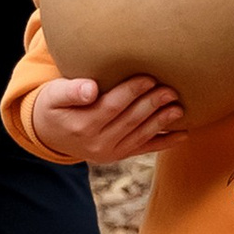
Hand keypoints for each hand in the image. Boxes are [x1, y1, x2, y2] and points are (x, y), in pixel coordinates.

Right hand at [29, 73, 187, 163]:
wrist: (50, 133)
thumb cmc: (53, 105)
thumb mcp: (52, 95)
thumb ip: (70, 91)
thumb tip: (90, 89)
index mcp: (82, 125)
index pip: (111, 107)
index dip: (131, 92)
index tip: (148, 78)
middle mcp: (97, 143)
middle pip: (130, 121)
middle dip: (152, 105)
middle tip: (171, 90)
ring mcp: (110, 152)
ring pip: (140, 135)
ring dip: (162, 122)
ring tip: (179, 108)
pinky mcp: (119, 155)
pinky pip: (144, 149)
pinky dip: (165, 143)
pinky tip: (183, 135)